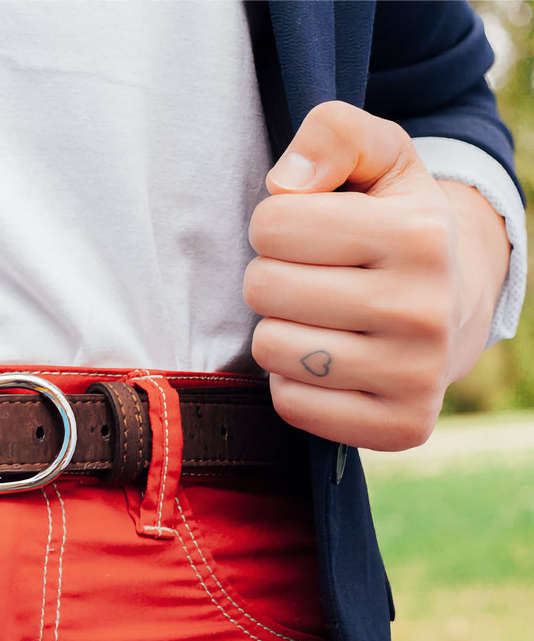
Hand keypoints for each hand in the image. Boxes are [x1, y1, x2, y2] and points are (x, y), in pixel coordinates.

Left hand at [244, 100, 509, 450]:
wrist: (455, 311)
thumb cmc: (396, 229)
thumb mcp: (379, 161)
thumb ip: (333, 134)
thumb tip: (287, 179)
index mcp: (419, 234)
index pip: (271, 223)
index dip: (275, 225)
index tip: (308, 234)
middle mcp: (425, 309)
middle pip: (263, 287)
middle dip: (271, 277)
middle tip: (309, 280)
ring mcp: (415, 375)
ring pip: (272, 349)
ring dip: (277, 331)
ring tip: (316, 319)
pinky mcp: (398, 427)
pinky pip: (290, 404)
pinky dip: (291, 383)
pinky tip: (324, 362)